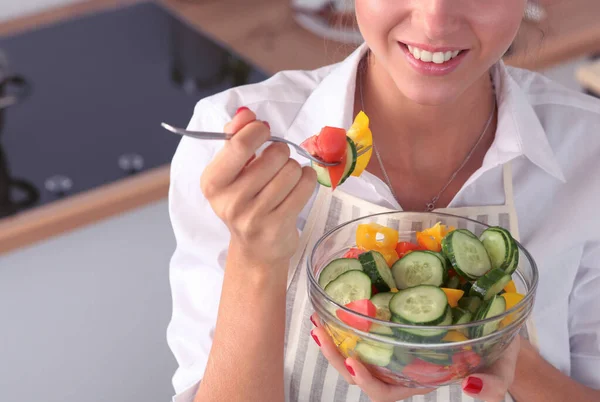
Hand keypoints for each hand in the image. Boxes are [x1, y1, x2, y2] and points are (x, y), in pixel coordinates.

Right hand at [201, 107, 316, 264]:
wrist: (255, 248)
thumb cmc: (244, 201)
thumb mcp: (232, 170)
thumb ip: (235, 137)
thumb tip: (246, 113)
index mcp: (213, 182)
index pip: (239, 144)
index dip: (258, 131)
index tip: (263, 133)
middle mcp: (229, 201)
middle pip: (274, 155)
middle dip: (281, 152)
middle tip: (276, 162)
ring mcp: (254, 216)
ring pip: (291, 170)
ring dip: (294, 168)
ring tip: (285, 178)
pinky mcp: (277, 226)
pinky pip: (305, 187)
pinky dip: (307, 179)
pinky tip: (298, 185)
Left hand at [310, 313, 520, 401]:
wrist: (498, 326)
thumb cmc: (498, 353)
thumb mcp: (501, 369)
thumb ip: (492, 384)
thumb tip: (470, 387)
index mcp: (421, 379)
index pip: (386, 392)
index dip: (366, 382)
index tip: (352, 361)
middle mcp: (403, 365)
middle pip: (361, 370)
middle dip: (335, 355)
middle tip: (319, 331)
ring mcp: (397, 343)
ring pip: (358, 348)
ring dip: (335, 336)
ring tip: (318, 318)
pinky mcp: (396, 322)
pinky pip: (369, 324)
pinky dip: (351, 316)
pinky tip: (339, 299)